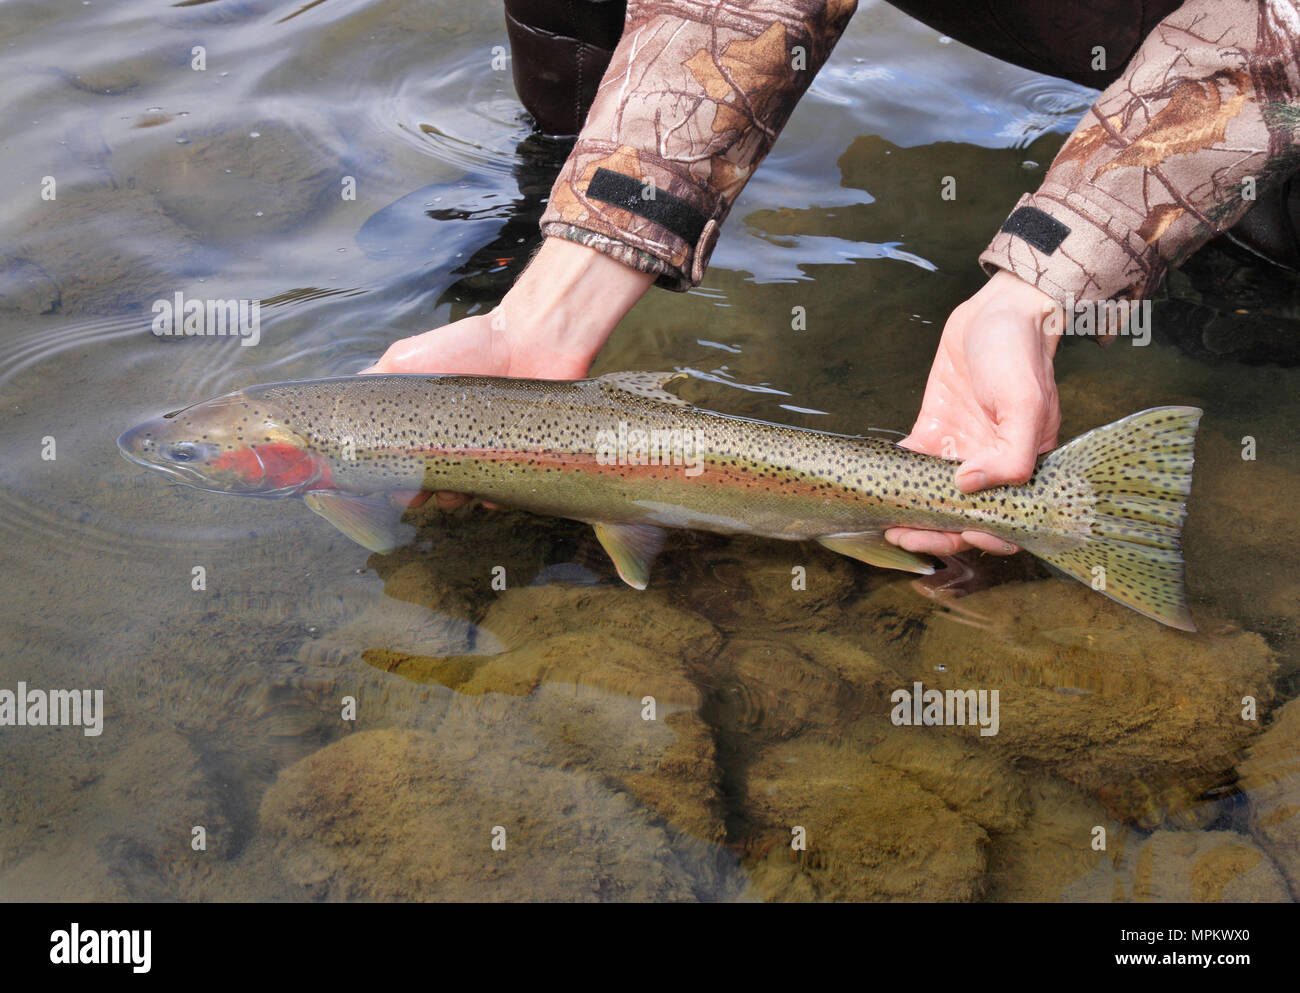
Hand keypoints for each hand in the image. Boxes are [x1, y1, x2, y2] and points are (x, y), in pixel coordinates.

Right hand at [364, 236, 653, 507]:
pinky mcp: (517, 459)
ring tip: (458, 488)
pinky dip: (496, 496)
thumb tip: (341, 409)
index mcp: (421, 422)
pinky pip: (503, 493)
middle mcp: (450, 441)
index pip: (396, 462)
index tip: (385, 483)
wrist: (533, 341)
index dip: (388, 477)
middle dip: (420, 493)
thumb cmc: (470, 347)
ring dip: (454, 498)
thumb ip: (376, 380)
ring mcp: (484, 452)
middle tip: (421, 490)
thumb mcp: (408, 358)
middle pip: (426, 484)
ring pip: (461, 494)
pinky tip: (492, 489)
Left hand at [885, 269, 1061, 556]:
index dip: (979, 534)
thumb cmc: (1020, 354)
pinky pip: (913, 463)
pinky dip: (896, 476)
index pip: (1003, 516)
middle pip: (962, 514)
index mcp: (1022, 464)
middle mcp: (990, 463)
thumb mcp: (1024, 404)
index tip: (955, 536)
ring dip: (913, 514)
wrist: (997, 311)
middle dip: (936, 532)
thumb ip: (1010, 454)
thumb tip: (968, 486)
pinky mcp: (935, 430)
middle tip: (905, 536)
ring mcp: (961, 448)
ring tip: (889, 524)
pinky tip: (879, 487)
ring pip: (935, 496)